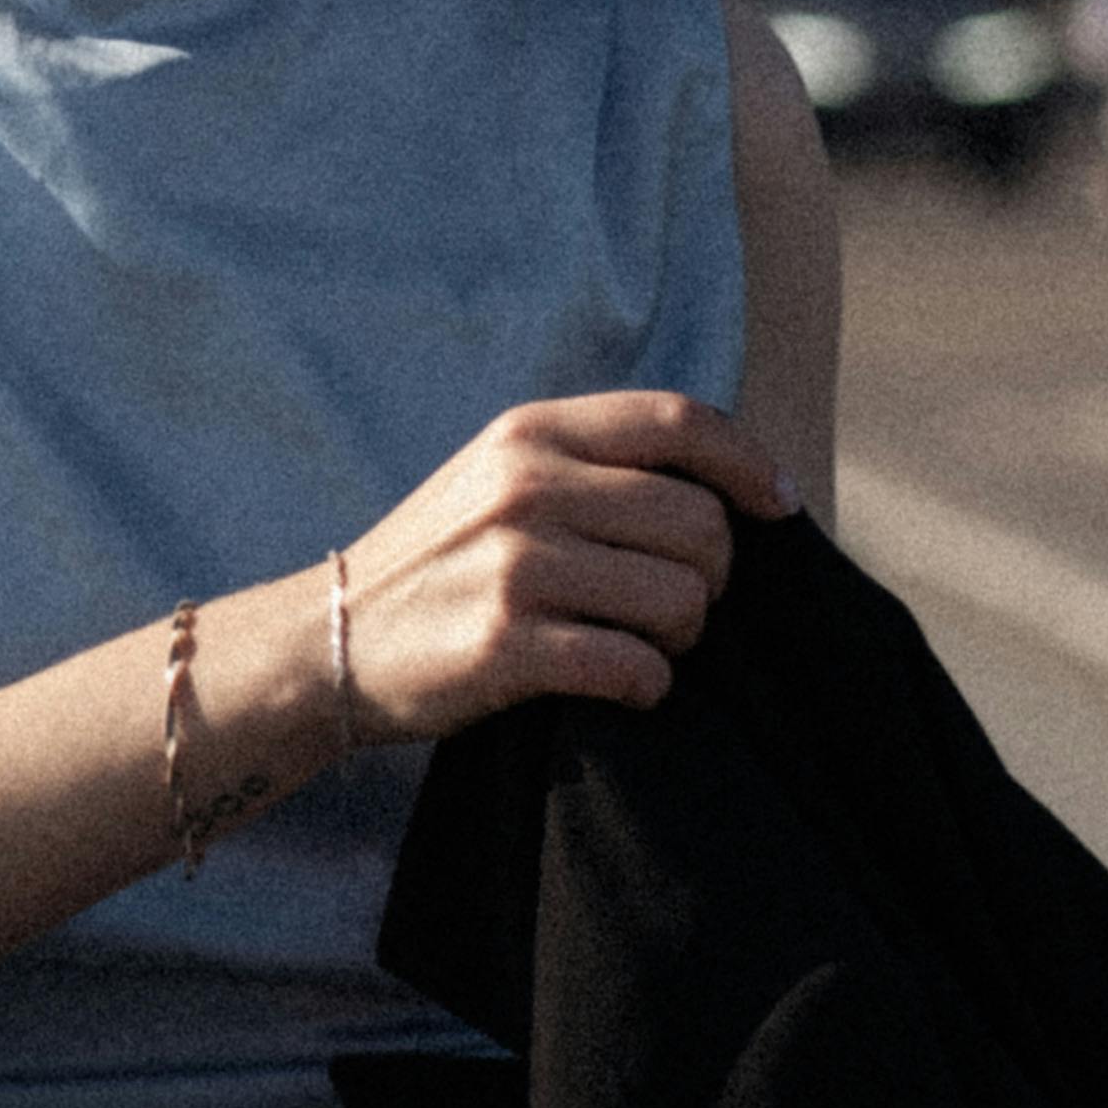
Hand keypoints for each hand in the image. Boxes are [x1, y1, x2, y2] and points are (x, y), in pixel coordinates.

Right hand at [334, 392, 795, 739]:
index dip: (748, 462)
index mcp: (531, 433)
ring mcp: (513, 564)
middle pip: (698, 521)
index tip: (779, 507)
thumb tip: (730, 486)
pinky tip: (620, 685)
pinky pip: (636, 668)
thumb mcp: (500, 479)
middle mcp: (525, 486)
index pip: (678, 420)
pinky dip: (647, 687)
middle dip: (713, 578)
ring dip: (682, 638)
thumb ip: (595, 464)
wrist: (328, 641)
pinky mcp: (504, 644)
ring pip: (680, 599)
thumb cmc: (442, 564)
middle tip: (679, 607)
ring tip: (643, 646)